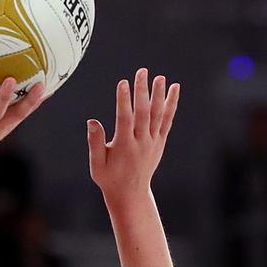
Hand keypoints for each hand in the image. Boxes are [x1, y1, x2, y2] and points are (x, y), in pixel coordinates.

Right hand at [87, 68, 179, 204]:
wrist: (131, 194)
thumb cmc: (109, 178)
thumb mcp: (96, 164)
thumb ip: (94, 142)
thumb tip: (92, 121)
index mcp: (124, 147)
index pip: (124, 119)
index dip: (123, 100)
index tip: (122, 83)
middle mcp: (141, 143)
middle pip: (143, 113)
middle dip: (142, 91)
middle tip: (142, 72)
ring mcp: (152, 142)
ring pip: (157, 115)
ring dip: (159, 95)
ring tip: (160, 77)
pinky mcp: (159, 142)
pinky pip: (167, 121)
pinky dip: (171, 105)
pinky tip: (174, 89)